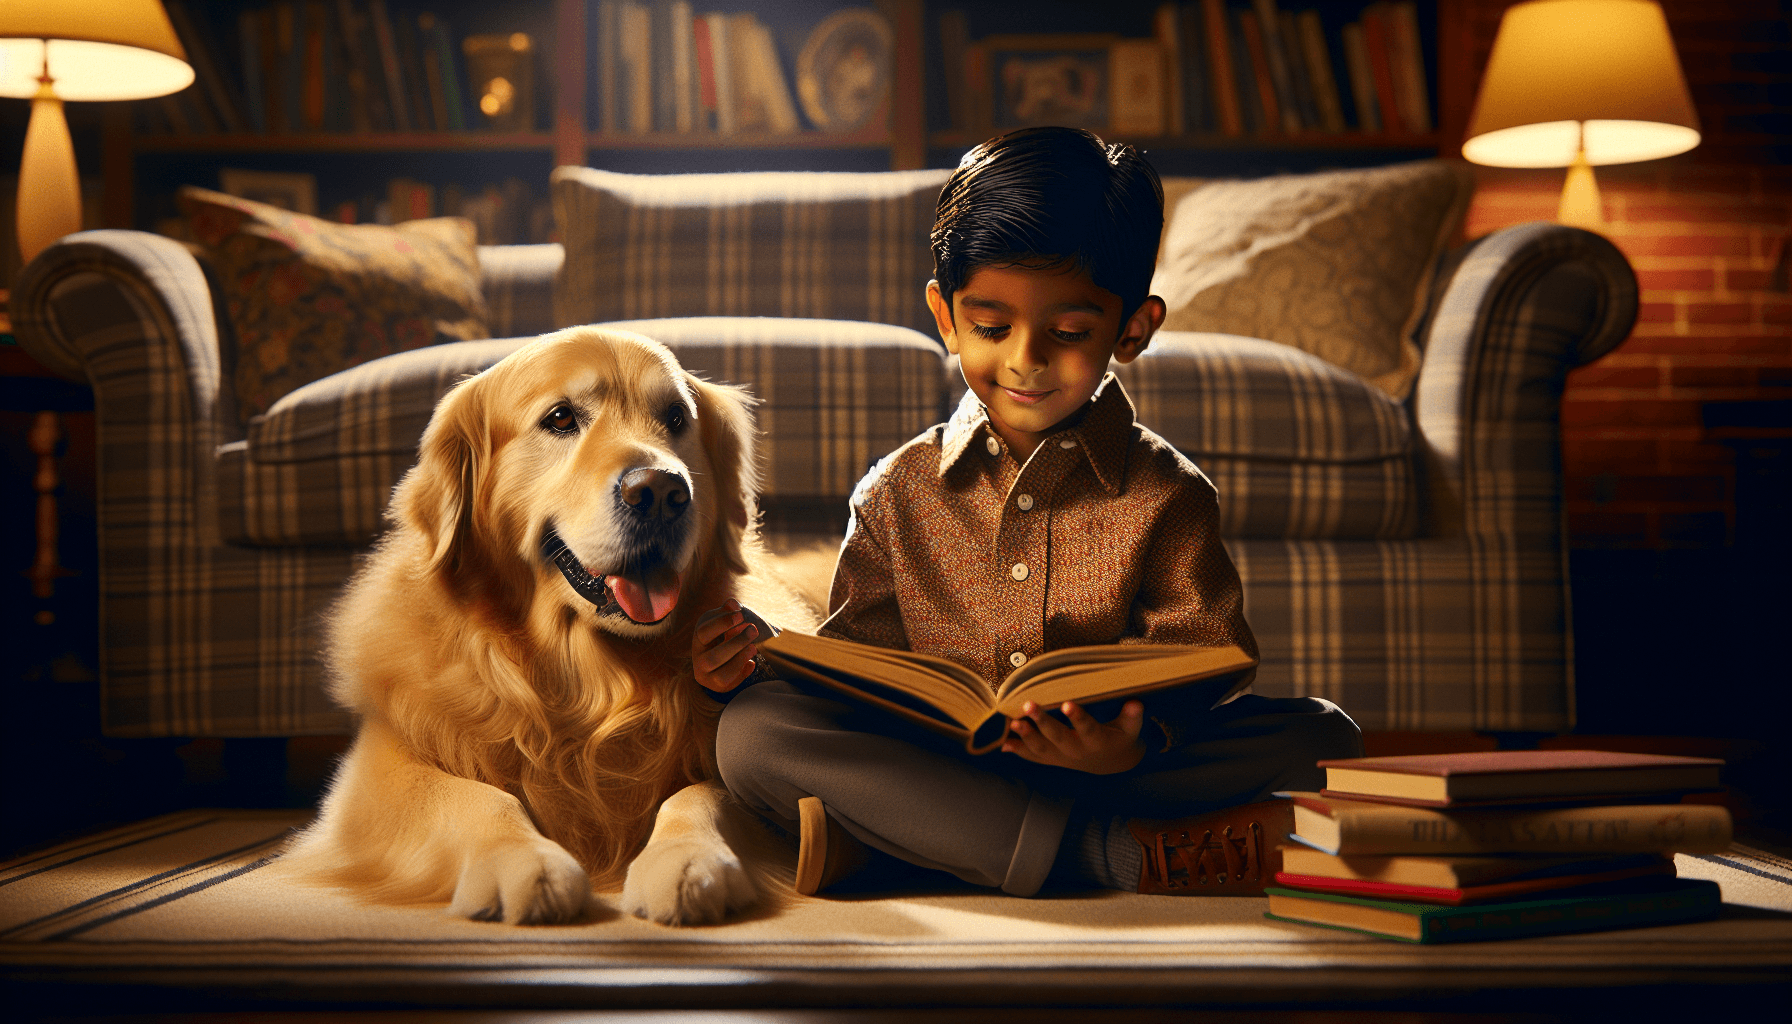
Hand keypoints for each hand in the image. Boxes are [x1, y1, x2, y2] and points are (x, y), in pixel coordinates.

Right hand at [692, 600, 758, 692]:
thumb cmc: (720, 636)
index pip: (704, 632)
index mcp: (698, 639)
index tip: (740, 615)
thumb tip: (733, 603)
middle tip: (754, 630)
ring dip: (741, 659)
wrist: (714, 660)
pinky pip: (731, 682)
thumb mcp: (722, 621)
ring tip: (754, 647)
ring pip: (722, 674)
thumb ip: (727, 611)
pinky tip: (751, 662)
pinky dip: (743, 671)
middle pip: (715, 656)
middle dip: (737, 643)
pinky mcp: (717, 686)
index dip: (722, 623)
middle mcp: (698, 659)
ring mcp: (706, 675)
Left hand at [1002, 699, 1144, 774]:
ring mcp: (1062, 757)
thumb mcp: (1131, 729)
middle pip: (1058, 738)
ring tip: (1013, 723)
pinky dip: (1019, 751)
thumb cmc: (1120, 738)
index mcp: (1097, 741)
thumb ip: (1132, 716)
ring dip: (1026, 737)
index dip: (1077, 717)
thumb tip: (1136, 703)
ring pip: (1042, 749)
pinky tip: (1004, 744)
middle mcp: (1077, 751)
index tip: (1066, 704)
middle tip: (1028, 705)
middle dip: (1043, 723)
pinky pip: (1034, 757)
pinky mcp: (1052, 759)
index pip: (1088, 728)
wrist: (1111, 763)